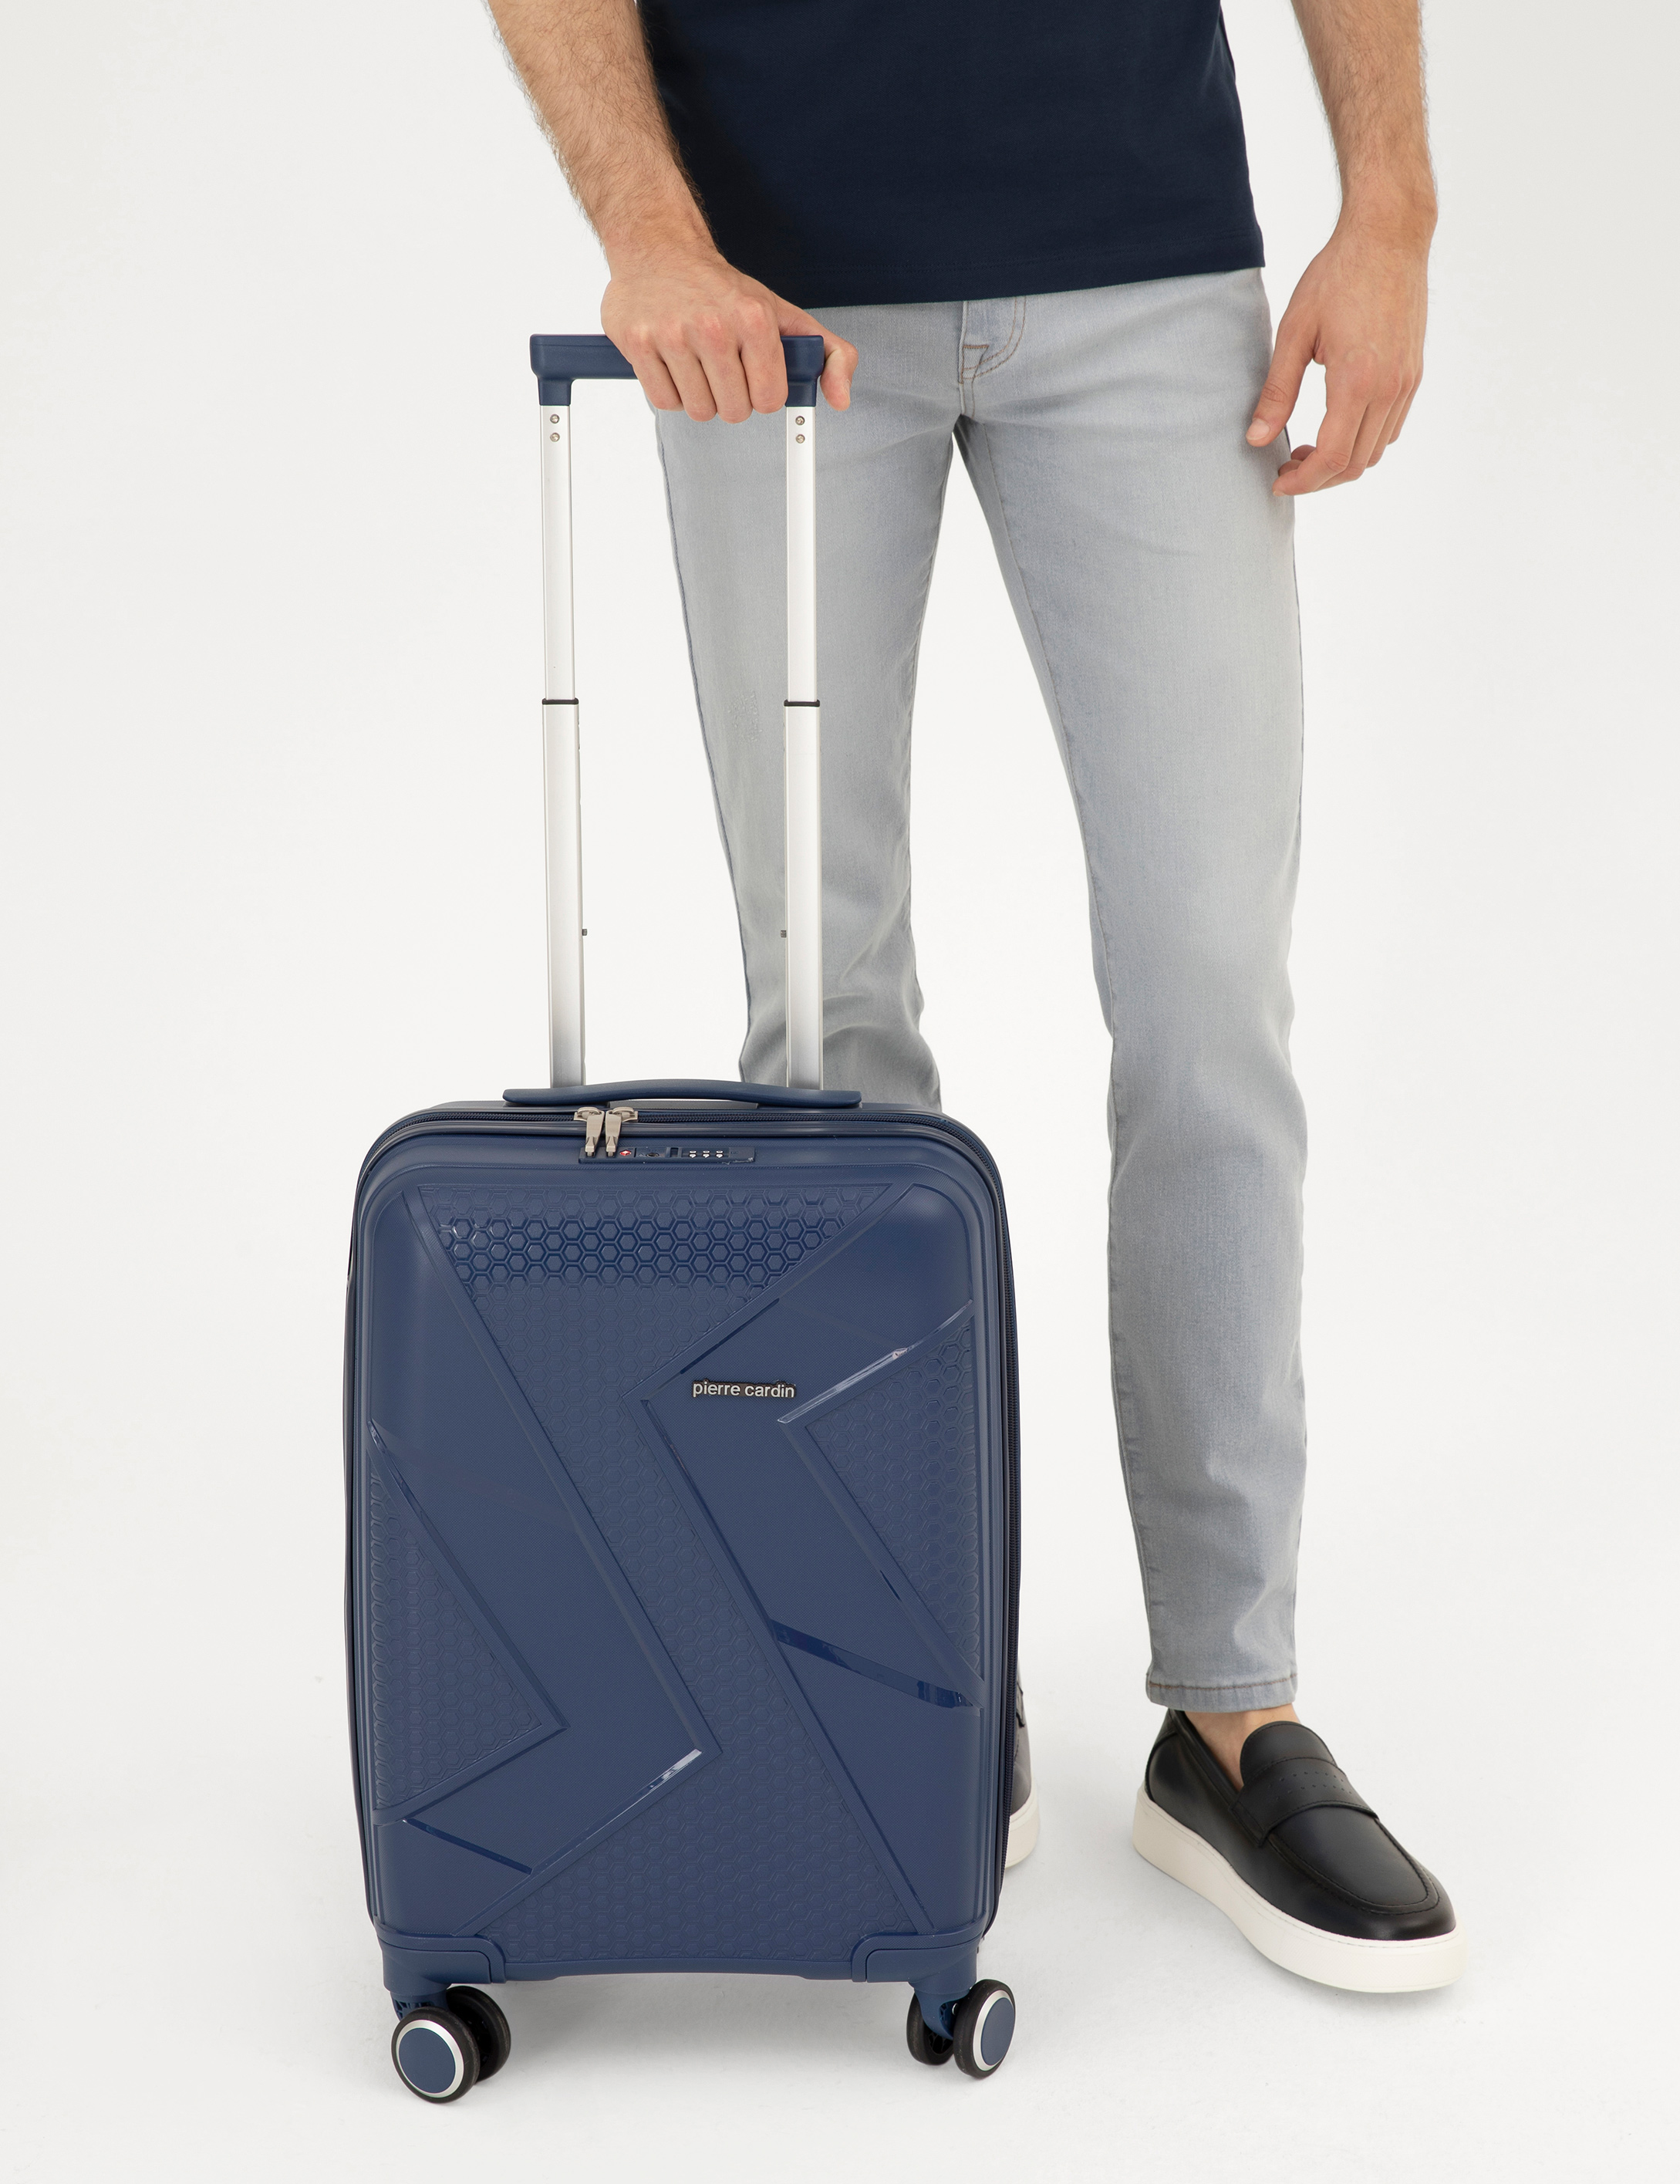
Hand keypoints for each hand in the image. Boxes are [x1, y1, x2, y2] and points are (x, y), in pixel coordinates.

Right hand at [602, 240, 856, 420]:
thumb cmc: (723, 290)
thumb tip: (841, 398)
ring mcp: (672, 335)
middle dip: (731, 398)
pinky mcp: (637, 343)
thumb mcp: (785, 314)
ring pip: (698, 411)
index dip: (763, 394)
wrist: (660, 249)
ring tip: (697, 363)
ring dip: (700, 397)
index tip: (754, 375)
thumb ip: (829, 353)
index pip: (769, 399)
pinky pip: (663, 402)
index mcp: (754, 319)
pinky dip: (671, 392)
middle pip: (733, 412)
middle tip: (723, 368)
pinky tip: (674, 363)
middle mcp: (713, 326)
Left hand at [1247, 218, 1429, 494]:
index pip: (1333, 458)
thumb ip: (1277, 391)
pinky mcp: (1413, 374)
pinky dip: (1363, 441)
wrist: (1389, 236)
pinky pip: (1391, 427)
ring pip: (1376, 451)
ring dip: (1342, 462)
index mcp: (1357, 380)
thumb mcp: (1294, 332)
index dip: (1303, 482)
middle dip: (1319, 478)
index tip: (1278, 482)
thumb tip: (1257, 439)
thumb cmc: (1337, 276)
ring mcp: (1406, 382)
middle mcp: (1389, 387)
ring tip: (1308, 447)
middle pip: (1357, 464)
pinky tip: (1336, 425)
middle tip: (1287, 467)